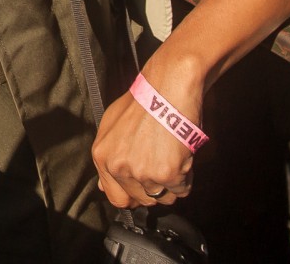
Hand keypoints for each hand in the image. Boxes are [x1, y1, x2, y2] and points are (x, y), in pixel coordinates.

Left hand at [92, 86, 196, 207]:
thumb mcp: (111, 126)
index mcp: (102, 156)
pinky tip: (181, 155)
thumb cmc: (142, 103)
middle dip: (155, 188)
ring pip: (164, 197)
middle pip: (142, 200)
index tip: (143, 190)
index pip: (116, 197)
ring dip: (172, 183)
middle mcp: (119, 167)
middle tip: (162, 166)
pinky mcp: (167, 173)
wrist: (167, 89)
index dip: (132, 196)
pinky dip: (187, 177)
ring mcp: (142, 172)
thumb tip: (104, 187)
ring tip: (171, 156)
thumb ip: (108, 158)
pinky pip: (182, 190)